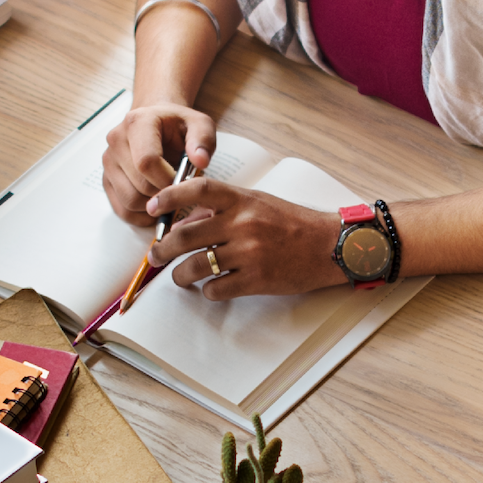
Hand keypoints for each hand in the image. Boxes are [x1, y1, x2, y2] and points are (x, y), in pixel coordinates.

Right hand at [103, 103, 217, 222]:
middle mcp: (116, 141)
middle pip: (139, 185)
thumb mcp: (199, 124)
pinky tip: (157, 205)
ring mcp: (108, 162)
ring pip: (130, 201)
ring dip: (154, 206)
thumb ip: (203, 140)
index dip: (168, 180)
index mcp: (137, 123)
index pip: (146, 162)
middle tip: (179, 189)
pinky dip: (141, 215)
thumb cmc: (178, 125)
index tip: (183, 181)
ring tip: (169, 194)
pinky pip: (122, 209)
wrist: (157, 123)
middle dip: (165, 194)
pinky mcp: (106, 179)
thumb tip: (200, 161)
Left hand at [145, 180, 346, 301]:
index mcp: (242, 200)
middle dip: (162, 249)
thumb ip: (225, 210)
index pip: (197, 190)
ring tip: (179, 276)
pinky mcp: (257, 279)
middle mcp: (243, 224)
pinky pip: (217, 289)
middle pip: (186, 236)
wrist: (329, 245)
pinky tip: (212, 288)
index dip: (169, 197)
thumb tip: (189, 222)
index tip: (153, 207)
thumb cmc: (294, 223)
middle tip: (156, 256)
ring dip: (180, 275)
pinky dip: (208, 291)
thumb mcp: (258, 203)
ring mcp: (249, 253)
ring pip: (196, 266)